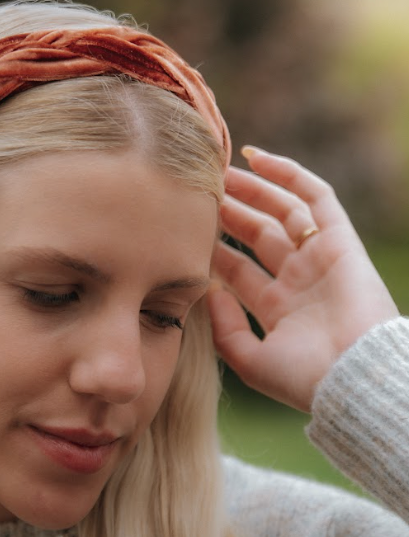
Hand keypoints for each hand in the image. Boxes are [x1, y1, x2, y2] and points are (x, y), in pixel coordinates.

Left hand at [207, 146, 398, 411]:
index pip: (238, 271)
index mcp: (278, 310)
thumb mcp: (251, 362)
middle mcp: (299, 281)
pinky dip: (289, 175)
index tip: (182, 232)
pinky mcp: (340, 241)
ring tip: (219, 172)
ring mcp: (320, 259)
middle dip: (229, 215)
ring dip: (252, 190)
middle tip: (198, 194)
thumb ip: (225, 330)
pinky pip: (315, 197)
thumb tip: (210, 291)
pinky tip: (256, 158)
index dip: (212, 250)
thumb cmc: (304, 379)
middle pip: (258, 237)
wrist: (354, 377)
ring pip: (282, 212)